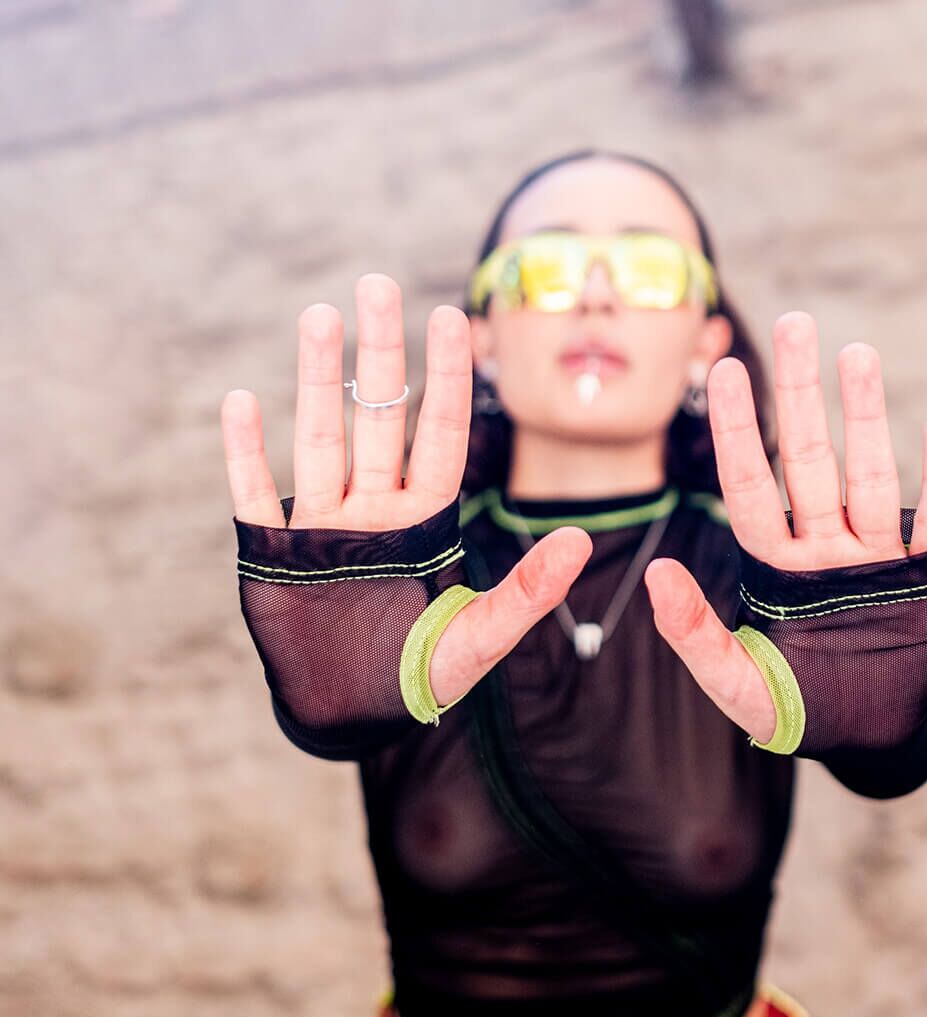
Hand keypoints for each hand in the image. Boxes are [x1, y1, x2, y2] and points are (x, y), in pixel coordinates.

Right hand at [221, 274, 591, 709]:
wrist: (352, 718)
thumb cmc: (421, 678)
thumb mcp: (481, 636)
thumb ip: (529, 592)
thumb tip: (582, 542)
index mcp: (423, 522)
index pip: (439, 435)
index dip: (446, 378)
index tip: (454, 317)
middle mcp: (373, 511)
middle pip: (378, 418)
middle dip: (380, 354)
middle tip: (378, 285)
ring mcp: (320, 526)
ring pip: (319, 438)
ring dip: (317, 381)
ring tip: (320, 316)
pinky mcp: (272, 553)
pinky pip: (253, 494)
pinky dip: (247, 453)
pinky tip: (242, 402)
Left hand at [644, 311, 926, 744]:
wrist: (868, 738)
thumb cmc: (795, 710)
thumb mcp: (736, 682)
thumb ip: (694, 634)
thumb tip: (657, 574)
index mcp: (775, 566)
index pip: (752, 486)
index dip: (741, 431)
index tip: (729, 371)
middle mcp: (824, 548)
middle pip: (810, 460)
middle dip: (803, 396)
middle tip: (797, 324)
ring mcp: (877, 557)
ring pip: (869, 475)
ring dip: (866, 417)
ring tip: (858, 353)